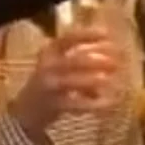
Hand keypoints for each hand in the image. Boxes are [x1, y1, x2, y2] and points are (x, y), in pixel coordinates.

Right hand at [7, 26, 122, 138]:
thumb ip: (82, 59)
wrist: (27, 110)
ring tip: (112, 82)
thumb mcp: (61, 66)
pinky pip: (75, 103)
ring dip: (95, 81)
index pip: (69, 38)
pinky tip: (107, 103)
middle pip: (75, 60)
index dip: (89, 35)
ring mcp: (48, 86)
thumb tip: (114, 58)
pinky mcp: (52, 105)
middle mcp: (47, 66)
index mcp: (50, 51)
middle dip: (98, 60)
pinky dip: (92, 104)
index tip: (108, 34)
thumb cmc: (51, 82)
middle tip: (117, 63)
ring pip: (73, 81)